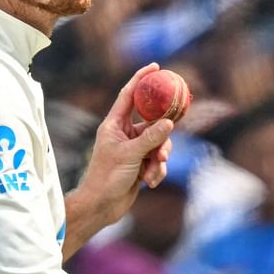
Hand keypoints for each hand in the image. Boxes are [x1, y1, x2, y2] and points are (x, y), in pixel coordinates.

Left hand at [76, 63, 174, 223]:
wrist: (101, 207)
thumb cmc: (106, 178)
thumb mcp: (130, 155)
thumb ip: (151, 138)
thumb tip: (170, 123)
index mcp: (114, 124)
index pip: (129, 94)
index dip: (142, 78)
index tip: (156, 67)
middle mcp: (124, 133)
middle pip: (152, 121)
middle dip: (162, 133)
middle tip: (171, 132)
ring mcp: (133, 148)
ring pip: (158, 143)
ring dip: (159, 158)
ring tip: (153, 169)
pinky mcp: (140, 163)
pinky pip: (157, 160)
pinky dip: (157, 170)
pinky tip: (150, 182)